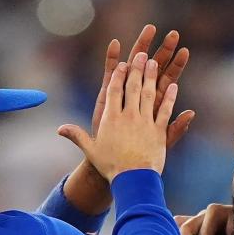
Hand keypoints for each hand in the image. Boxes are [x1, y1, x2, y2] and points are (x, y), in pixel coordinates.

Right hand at [62, 25, 192, 214]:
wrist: (132, 180)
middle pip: (132, 87)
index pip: (114, 91)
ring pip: (149, 94)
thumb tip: (59, 129)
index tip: (121, 64)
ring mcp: (145, 122)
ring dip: (152, 77)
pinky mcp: (159, 131)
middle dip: (136, 69)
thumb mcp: (91, 151)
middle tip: (142, 54)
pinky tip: (173, 86)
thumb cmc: (110, 167)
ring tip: (155, 63)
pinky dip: (169, 97)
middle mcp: (129, 116)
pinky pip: (165, 110)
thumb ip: (76, 136)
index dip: (118, 76)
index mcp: (111, 119)